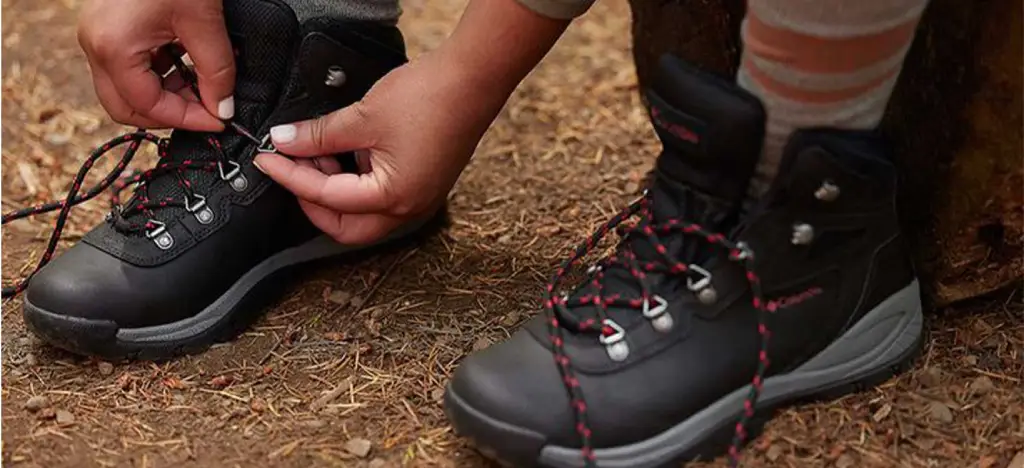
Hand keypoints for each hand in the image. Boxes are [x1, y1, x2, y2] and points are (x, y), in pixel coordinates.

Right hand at [77, 0, 234, 130]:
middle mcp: (94, 44)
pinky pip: (129, 66)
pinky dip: (159, 74)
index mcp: (113, 46)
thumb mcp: (205, 22)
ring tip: (203, 83)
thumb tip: (224, 109)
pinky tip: (187, 63)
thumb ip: (217, 72)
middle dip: (169, 114)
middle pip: (126, 106)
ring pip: (126, 89)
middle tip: (208, 109)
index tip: (220, 119)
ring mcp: (97, 35)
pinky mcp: (107, 26)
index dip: (188, 119)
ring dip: (165, 94)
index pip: (148, 107)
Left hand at [253, 0, 567, 244]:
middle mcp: (408, 209)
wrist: (473, 79)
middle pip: (346, 226)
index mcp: (393, 198)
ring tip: (318, 151)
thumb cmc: (430, 98)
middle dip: (313, 200)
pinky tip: (345, 152)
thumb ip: (318, 136)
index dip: (290, 176)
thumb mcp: (362, 117)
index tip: (267, 159)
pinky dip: (356, 182)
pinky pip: (381, 197)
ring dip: (335, 190)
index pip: (327, 197)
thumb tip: (284, 143)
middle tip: (291, 168)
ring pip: (363, 214)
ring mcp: (419, 198)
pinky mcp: (423, 184)